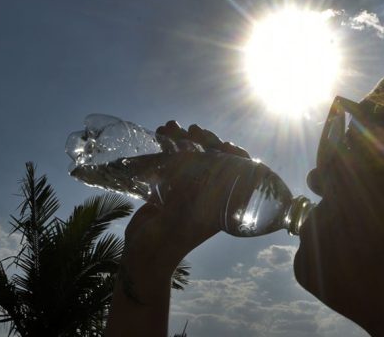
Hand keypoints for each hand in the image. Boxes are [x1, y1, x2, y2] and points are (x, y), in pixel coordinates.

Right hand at [121, 122, 251, 272]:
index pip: (239, 174)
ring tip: (170, 127)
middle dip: (204, 141)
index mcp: (223, 205)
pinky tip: (159, 133)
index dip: (236, 156)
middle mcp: (209, 196)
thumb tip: (208, 155)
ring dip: (182, 140)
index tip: (225, 144)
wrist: (145, 256)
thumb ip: (199, 186)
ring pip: (192, 158)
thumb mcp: (190, 212)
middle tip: (195, 130)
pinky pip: (172, 164)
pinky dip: (166, 149)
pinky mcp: (169, 190)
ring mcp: (188, 191)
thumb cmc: (172, 238)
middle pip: (214, 160)